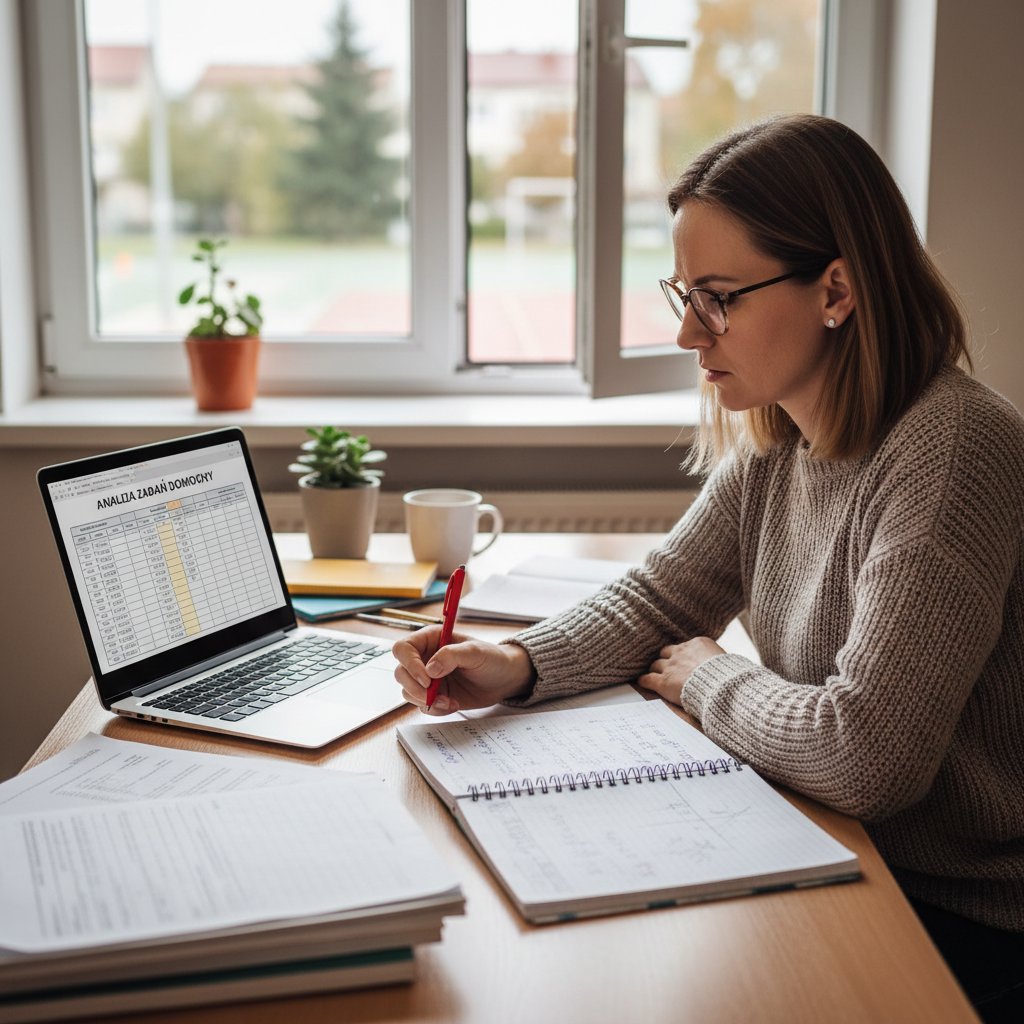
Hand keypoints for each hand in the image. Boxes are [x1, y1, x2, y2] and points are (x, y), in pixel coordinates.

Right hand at [392, 626, 535, 714]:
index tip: (427, 678)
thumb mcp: (475, 652)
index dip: (410, 664)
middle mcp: (425, 657)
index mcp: (431, 639)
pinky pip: (421, 705)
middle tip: (433, 695)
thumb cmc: (492, 658)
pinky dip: (434, 709)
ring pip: (407, 691)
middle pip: (401, 672)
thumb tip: (430, 669)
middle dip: (415, 687)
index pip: (404, 648)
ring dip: (425, 700)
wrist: (504, 679)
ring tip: (449, 702)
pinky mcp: (433, 694)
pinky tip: (452, 704)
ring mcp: (427, 677)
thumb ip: (451, 655)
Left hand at [637, 637, 723, 705]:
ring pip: (656, 664)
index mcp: (698, 643)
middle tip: (666, 666)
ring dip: (656, 669)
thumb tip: (726, 666)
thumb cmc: (730, 677)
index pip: (684, 647)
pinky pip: (648, 679)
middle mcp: (682, 652)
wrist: (721, 686)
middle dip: (666, 659)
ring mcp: (671, 666)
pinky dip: (644, 680)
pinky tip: (641, 681)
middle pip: (666, 652)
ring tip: (654, 674)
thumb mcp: (727, 660)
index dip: (681, 655)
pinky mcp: (663, 681)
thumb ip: (717, 660)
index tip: (682, 660)